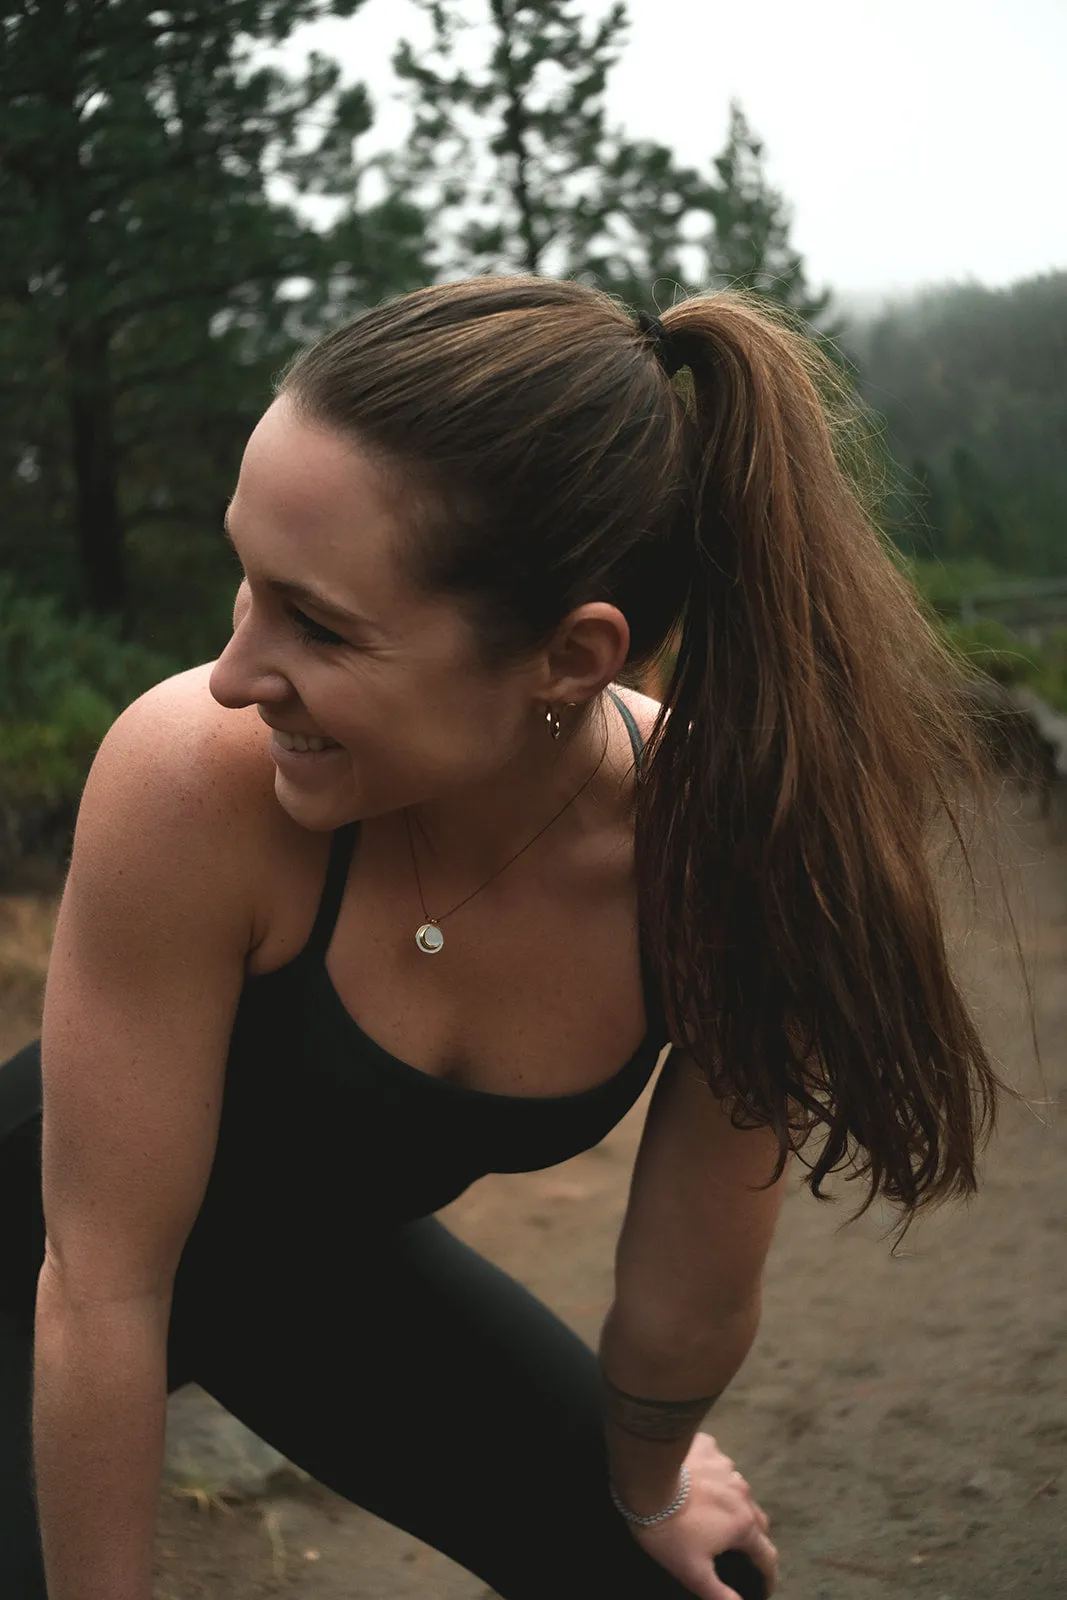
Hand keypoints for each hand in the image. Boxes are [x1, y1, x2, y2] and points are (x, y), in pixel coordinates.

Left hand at [626, 1433, 777, 1598]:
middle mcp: (742, 1493)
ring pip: (737, 1488)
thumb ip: (720, 1594)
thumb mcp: (693, 1571)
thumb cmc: (670, 1530)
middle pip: (757, 1520)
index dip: (768, 1575)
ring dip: (731, 1502)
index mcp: (743, 1525)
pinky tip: (696, 1478)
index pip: (767, 1555)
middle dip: (752, 1536)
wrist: (646, 1479)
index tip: (764, 1586)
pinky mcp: (708, 1447)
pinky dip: (712, 1474)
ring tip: (712, 1511)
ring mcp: (726, 1466)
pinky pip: (717, 1462)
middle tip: (735, 1547)